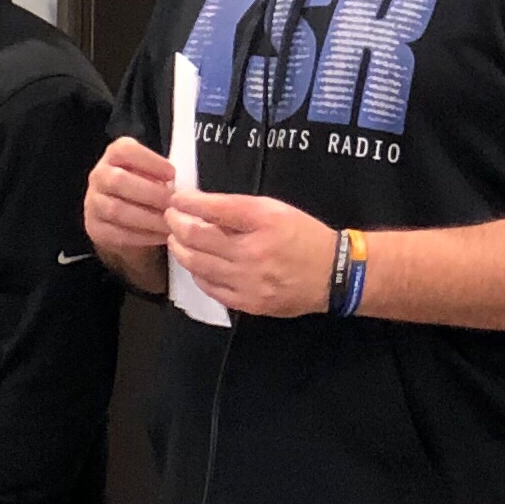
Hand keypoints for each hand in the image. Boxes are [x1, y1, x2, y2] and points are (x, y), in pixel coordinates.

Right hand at [85, 137, 181, 257]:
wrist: (119, 216)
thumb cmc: (143, 188)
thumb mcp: (151, 173)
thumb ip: (161, 174)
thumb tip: (181, 186)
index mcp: (114, 156)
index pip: (125, 150)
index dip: (150, 161)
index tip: (172, 174)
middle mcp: (99, 176)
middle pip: (118, 181)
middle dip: (150, 193)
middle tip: (173, 203)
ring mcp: (93, 203)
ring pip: (117, 210)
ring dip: (148, 218)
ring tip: (170, 222)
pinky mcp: (95, 228)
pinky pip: (117, 233)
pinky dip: (143, 236)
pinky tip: (161, 235)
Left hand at [165, 185, 340, 316]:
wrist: (334, 274)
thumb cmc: (303, 236)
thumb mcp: (275, 210)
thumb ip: (238, 209)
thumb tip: (201, 207)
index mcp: (263, 221)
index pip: (214, 209)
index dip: (188, 202)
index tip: (175, 199)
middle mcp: (253, 252)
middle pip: (198, 238)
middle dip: (176, 225)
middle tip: (170, 218)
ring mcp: (249, 281)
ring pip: (198, 265)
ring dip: (181, 250)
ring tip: (176, 240)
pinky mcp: (249, 303)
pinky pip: (211, 288)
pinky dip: (197, 274)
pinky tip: (195, 264)